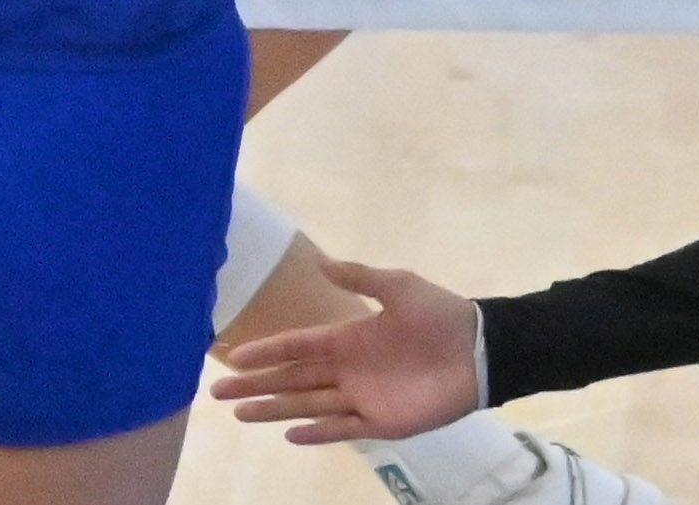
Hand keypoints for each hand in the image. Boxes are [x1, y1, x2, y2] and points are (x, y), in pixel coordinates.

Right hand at [213, 259, 487, 444]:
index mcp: (345, 337)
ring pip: (307, 406)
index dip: (263, 352)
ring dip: (274, 410)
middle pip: (290, 380)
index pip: (294, 346)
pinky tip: (290, 436)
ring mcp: (363, 397)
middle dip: (254, 386)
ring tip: (241, 415)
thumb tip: (320, 262)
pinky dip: (317, 433)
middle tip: (217, 394)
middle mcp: (346, 370)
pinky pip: (344, 428)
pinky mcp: (384, 421)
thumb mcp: (397, 286)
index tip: (230, 357)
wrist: (481, 351)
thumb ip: (358, 277)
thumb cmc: (439, 316)